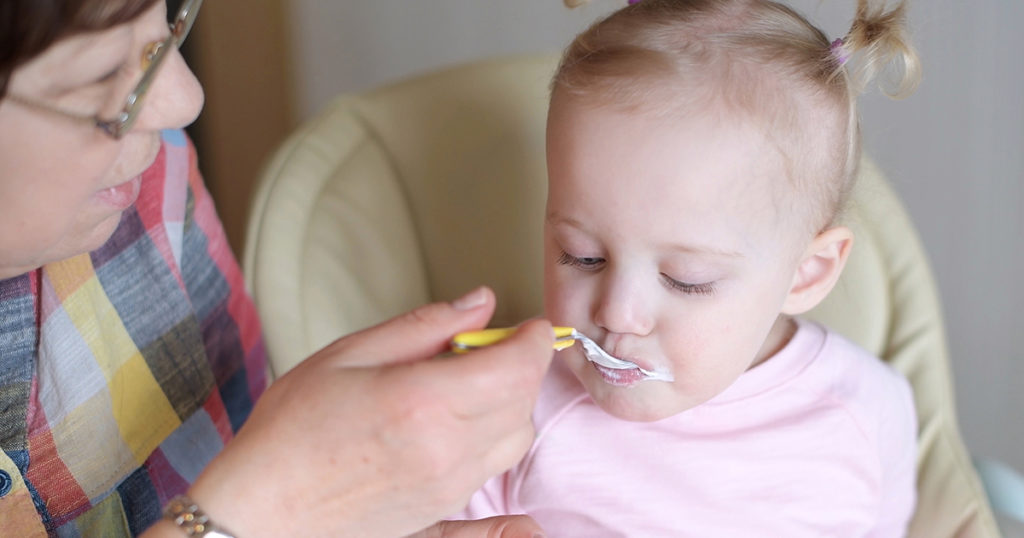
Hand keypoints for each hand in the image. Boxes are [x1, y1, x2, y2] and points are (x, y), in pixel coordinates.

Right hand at [182, 287, 553, 537]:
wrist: (262, 508)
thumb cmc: (292, 431)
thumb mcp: (350, 354)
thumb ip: (424, 327)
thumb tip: (478, 304)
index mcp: (424, 402)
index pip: (516, 367)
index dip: (534, 340)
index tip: (531, 328)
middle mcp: (446, 450)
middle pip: (522, 402)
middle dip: (521, 368)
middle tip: (490, 349)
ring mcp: (447, 488)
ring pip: (515, 441)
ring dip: (510, 408)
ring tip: (470, 390)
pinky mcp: (440, 513)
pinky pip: (495, 488)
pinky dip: (499, 463)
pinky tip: (489, 468)